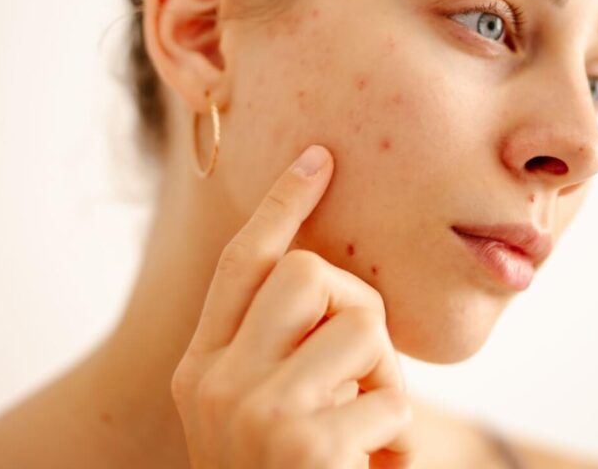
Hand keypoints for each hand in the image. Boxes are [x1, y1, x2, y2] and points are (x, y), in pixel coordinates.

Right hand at [170, 144, 416, 467]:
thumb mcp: (266, 417)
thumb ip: (282, 355)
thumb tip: (333, 283)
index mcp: (200, 370)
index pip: (242, 264)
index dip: (283, 205)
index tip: (320, 158)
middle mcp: (211, 382)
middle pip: (307, 273)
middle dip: (356, 306)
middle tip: (365, 367)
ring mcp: (249, 411)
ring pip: (359, 325)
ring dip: (383, 381)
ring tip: (365, 436)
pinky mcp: (298, 442)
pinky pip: (387, 396)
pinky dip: (397, 438)